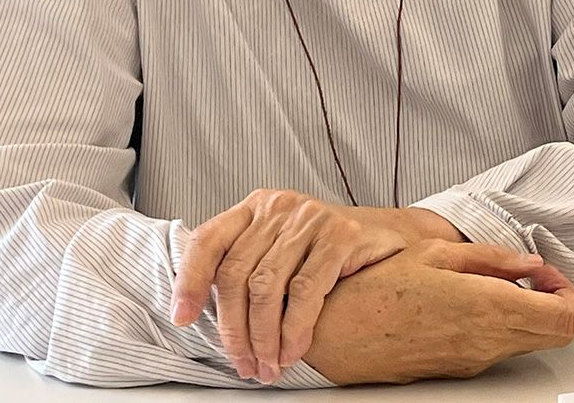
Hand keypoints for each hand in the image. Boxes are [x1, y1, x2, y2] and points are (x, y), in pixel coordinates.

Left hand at [169, 189, 408, 382]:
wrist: (390, 236)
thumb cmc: (328, 250)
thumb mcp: (281, 247)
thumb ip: (247, 264)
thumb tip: (201, 312)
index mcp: (256, 207)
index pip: (209, 240)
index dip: (191, 280)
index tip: (182, 318)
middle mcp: (279, 207)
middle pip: (236, 274)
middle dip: (233, 330)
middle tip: (243, 364)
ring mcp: (310, 218)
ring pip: (266, 287)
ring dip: (262, 337)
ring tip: (267, 365)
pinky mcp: (340, 235)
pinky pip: (304, 291)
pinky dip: (294, 329)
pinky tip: (292, 350)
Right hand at [304, 240, 573, 384]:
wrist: (334, 334)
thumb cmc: (373, 288)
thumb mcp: (433, 254)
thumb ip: (489, 260)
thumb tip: (530, 265)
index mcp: (484, 306)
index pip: (564, 315)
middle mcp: (485, 340)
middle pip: (556, 333)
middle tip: (573, 282)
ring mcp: (472, 359)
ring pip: (531, 341)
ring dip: (545, 315)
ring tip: (533, 285)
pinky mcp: (458, 368)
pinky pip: (503, 347)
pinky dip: (518, 325)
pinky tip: (502, 303)